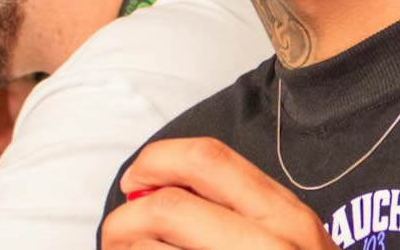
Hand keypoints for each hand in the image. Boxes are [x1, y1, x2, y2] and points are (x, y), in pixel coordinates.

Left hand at [101, 137, 336, 248]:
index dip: (159, 159)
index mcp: (284, 216)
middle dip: (124, 218)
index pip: (208, 160)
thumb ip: (230, 210)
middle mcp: (270, 248)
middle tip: (115, 235)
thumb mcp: (282, 241)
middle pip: (168, 207)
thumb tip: (152, 189)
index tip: (137, 178)